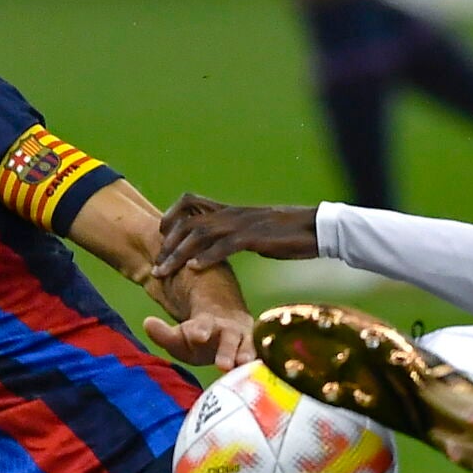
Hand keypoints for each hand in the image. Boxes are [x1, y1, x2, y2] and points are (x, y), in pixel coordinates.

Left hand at [144, 311, 255, 370]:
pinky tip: (264, 377)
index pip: (203, 325)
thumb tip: (147, 323)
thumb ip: (164, 333)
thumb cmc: (200, 338)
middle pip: (230, 338)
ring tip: (245, 368)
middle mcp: (229, 330)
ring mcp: (246, 341)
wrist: (228, 329)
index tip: (199, 336)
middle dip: (227, 351)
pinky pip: (262, 359)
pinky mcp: (258, 352)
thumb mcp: (180, 336)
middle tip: (224, 364)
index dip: (201, 329)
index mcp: (207, 324)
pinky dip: (263, 366)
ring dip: (247, 358)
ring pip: (249, 347)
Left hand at [152, 193, 318, 276]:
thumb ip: (234, 233)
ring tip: (165, 271)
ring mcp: (242, 224)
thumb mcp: (254, 228)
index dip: (171, 216)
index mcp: (230, 210)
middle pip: (189, 222)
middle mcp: (231, 214)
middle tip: (157, 265)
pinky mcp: (255, 237)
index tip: (160, 236)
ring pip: (201, 234)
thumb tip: (220, 244)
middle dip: (168, 244)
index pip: (190, 202)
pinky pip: (225, 245)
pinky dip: (207, 257)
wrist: (316, 228)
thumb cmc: (287, 232)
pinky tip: (194, 269)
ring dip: (179, 254)